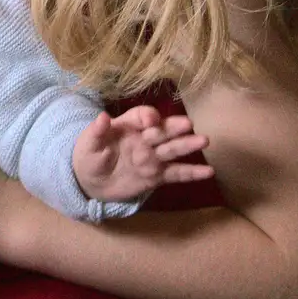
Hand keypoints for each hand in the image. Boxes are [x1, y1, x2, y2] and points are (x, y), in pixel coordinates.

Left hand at [72, 107, 213, 202]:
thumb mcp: (88, 144)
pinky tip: (208, 172)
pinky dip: (192, 173)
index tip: (151, 121)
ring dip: (187, 145)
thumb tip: (102, 117)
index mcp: (128, 126)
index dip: (148, 117)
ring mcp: (153, 157)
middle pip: (162, 130)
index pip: (142, 117)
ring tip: (204, 141)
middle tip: (188, 124)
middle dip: (174, 127)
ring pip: (172, 150)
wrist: (91, 182)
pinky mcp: (157, 176)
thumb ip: (96, 131)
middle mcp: (145, 139)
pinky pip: (176, 173)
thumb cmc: (89, 156)